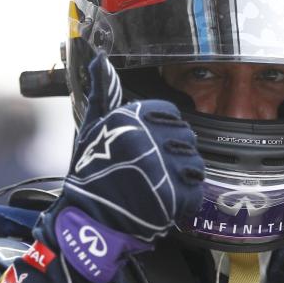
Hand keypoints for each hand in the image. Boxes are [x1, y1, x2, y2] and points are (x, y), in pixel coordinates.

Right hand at [36, 52, 204, 282]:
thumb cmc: (90, 176)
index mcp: (131, 119)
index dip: (165, 131)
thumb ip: (103, 92)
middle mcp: (148, 139)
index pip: (171, 114)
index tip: (152, 146)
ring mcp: (163, 168)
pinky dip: (184, 200)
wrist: (88, 224)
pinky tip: (162, 202)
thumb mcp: (93, 128)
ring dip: (181, 178)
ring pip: (195, 164)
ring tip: (158, 187)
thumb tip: (99, 58)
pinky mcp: (175, 195)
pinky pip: (196, 191)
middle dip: (174, 155)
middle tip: (153, 172)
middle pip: (186, 138)